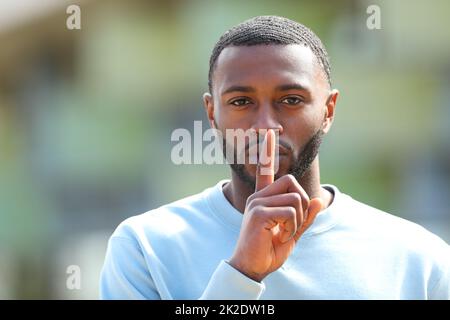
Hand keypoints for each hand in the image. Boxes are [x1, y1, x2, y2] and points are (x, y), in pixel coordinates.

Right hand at [229, 129, 322, 281]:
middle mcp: (259, 196)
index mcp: (265, 199)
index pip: (266, 170)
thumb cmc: (269, 250)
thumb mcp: (293, 233)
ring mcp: (257, 203)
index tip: (269, 133)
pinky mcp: (259, 212)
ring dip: (297, 220)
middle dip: (301, 203)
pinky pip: (289, 211)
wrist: (253, 267)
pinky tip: (280, 235)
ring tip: (284, 233)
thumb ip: (305, 218)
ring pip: (294, 198)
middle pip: (291, 182)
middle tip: (293, 223)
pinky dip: (292, 226)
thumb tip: (318, 201)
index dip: (268, 151)